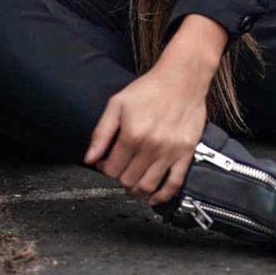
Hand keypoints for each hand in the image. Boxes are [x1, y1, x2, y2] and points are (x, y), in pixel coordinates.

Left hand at [82, 61, 208, 206]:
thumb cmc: (150, 88)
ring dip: (136, 190)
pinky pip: (174, 184)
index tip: (106, 162)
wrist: (182, 78)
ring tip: (133, 182)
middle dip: (119, 178)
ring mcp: (170, 152)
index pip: (111, 169)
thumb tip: (89, 159)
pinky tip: (154, 197)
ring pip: (148, 186)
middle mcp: (151, 146)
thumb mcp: (117, 103)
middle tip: (120, 169)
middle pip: (128, 180)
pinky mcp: (186, 153)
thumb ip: (101, 132)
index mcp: (132, 134)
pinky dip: (163, 196)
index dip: (104, 168)